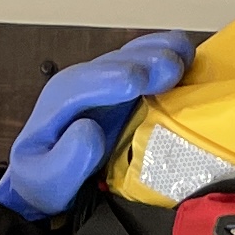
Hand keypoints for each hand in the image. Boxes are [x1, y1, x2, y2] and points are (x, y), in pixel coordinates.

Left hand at [0, 31, 198, 219]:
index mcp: (59, 104)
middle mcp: (83, 83)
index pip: (80, 86)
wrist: (50, 174)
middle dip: (142, 62)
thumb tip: (91, 131)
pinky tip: (188, 56)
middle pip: (112, 64)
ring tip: (184, 55)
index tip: (136, 81)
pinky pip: (146, 62)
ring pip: (131, 57)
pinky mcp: (128, 86)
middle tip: (172, 67)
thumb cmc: (47, 178)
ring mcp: (107, 81)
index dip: (108, 80)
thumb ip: (67, 160)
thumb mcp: (47, 180)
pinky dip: (167, 55)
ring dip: (158, 54)